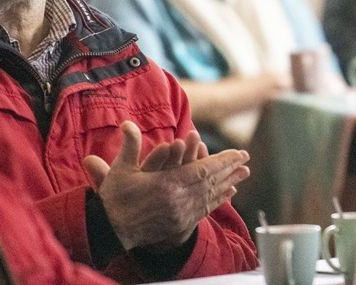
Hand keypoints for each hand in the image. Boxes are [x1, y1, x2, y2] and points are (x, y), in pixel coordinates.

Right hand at [82, 121, 249, 250]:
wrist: (110, 232)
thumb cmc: (115, 200)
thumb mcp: (120, 170)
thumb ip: (129, 145)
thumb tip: (127, 123)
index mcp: (168, 185)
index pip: (203, 170)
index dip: (223, 161)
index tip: (238, 154)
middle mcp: (179, 200)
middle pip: (212, 182)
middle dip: (230, 169)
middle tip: (245, 160)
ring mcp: (181, 214)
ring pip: (211, 196)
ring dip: (228, 183)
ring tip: (243, 173)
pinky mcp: (180, 225)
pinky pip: (205, 210)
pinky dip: (218, 199)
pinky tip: (228, 193)